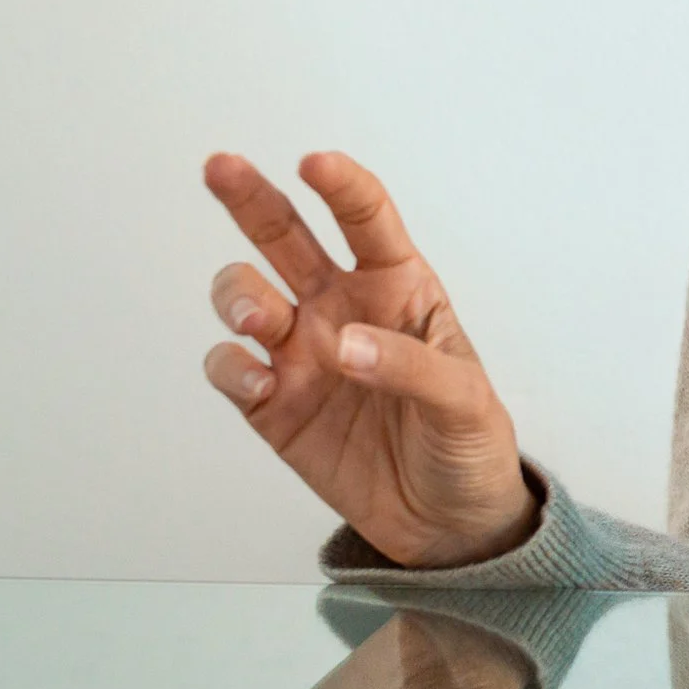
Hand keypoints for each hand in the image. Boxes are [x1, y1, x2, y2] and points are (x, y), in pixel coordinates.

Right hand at [202, 151, 538, 569]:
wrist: (447, 525)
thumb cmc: (468, 445)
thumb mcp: (464, 402)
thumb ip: (410, 367)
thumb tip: (343, 345)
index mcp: (400, 290)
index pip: (368, 221)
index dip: (342, 186)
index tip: (315, 163)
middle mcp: (342, 310)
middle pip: (286, 238)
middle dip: (251, 199)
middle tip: (220, 167)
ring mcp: (302, 354)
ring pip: (246, 296)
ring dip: (236, 295)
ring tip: (259, 320)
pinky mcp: (272, 406)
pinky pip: (232, 369)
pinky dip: (232, 370)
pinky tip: (262, 387)